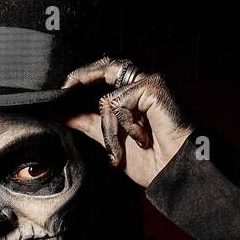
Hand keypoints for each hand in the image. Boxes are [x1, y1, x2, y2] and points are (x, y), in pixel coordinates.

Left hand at [61, 56, 193, 188]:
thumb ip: (90, 124)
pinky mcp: (153, 86)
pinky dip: (125, 127)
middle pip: (105, 66)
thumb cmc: (155, 162)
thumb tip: (65, 115)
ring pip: (109, 97)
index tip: (62, 94)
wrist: (176, 173)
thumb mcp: (113, 141)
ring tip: (120, 151)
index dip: (82, 79)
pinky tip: (142, 140)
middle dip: (81, 78)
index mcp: (135, 94)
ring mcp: (149, 83)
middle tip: (64, 91)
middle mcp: (143, 84)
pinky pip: (120, 103)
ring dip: (108, 129)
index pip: (104, 75)